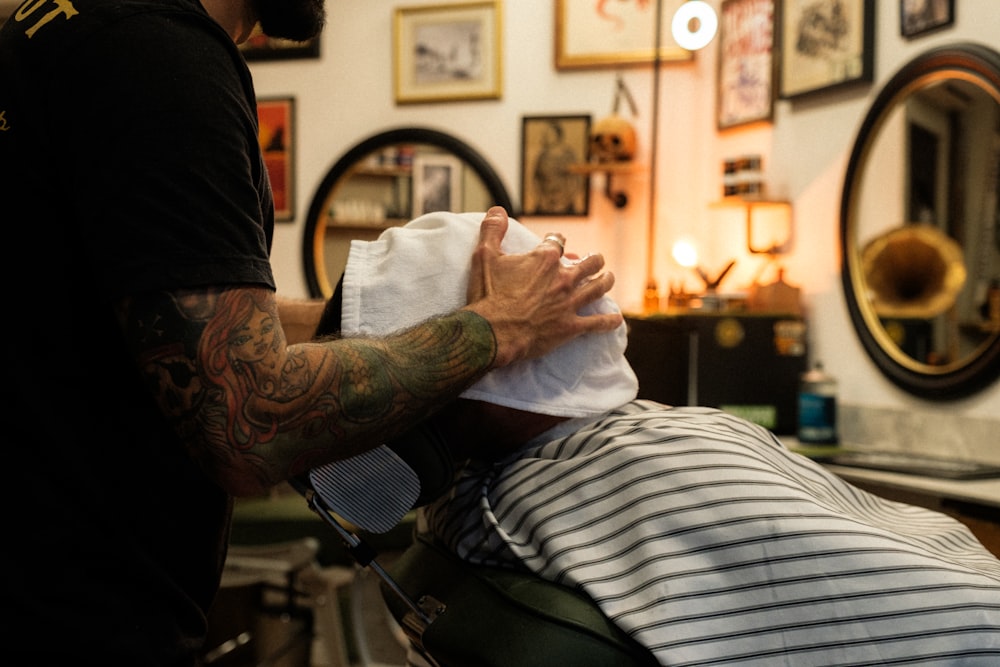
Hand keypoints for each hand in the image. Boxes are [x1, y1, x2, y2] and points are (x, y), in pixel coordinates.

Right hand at [464, 206, 621, 367]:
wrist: (492, 332)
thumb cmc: (488, 295)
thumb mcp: (484, 256)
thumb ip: (492, 230)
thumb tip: (497, 210)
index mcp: (545, 259)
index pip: (557, 242)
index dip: (556, 241)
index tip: (557, 242)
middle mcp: (563, 278)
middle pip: (589, 262)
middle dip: (593, 260)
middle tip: (595, 261)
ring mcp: (569, 302)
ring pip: (598, 287)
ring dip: (605, 281)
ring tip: (607, 278)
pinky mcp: (571, 326)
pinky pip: (597, 323)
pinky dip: (609, 321)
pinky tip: (616, 320)